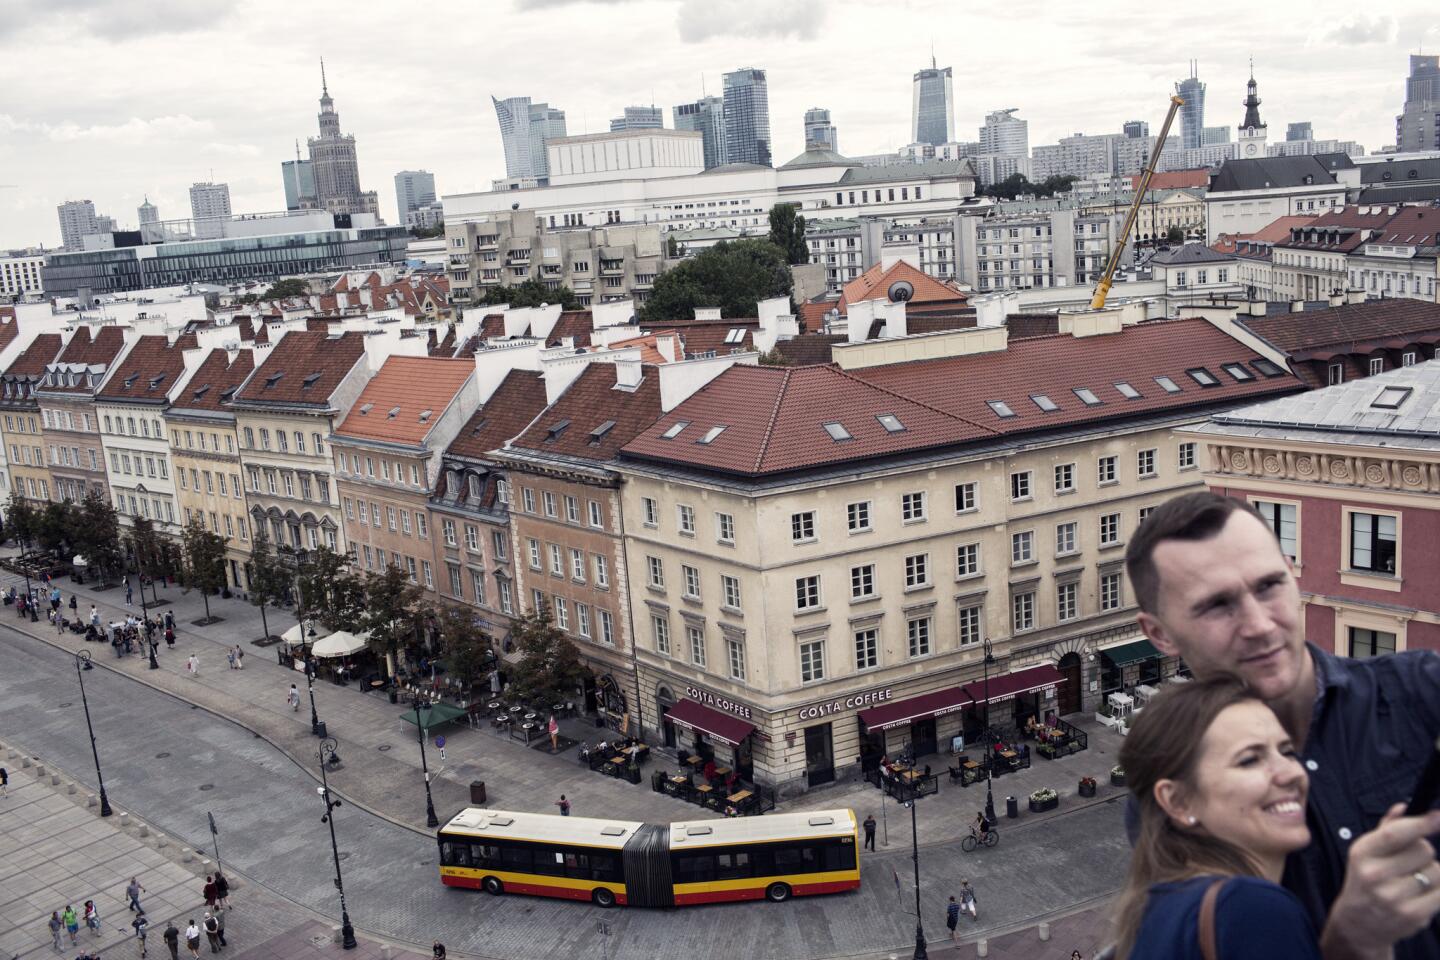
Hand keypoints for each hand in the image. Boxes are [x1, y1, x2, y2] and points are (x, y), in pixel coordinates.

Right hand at [1320, 805, 1439, 959]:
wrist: (1359, 925)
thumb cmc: (1365, 881)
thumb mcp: (1366, 853)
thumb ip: (1387, 829)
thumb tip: (1405, 807)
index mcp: (1362, 852)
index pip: (1396, 833)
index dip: (1421, 823)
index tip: (1437, 816)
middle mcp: (1375, 874)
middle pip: (1424, 850)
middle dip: (1424, 852)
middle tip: (1410, 862)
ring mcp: (1395, 896)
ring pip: (1437, 871)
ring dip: (1432, 872)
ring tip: (1414, 881)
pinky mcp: (1413, 915)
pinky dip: (1437, 890)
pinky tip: (1422, 894)